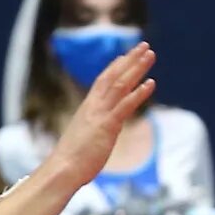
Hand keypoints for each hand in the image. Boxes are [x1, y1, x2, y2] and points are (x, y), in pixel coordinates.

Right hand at [48, 43, 155, 185]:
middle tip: (144, 45)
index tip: (125, 55)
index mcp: (88, 108)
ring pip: (120, 84)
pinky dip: (139, 93)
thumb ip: (92, 132)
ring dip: (137, 68)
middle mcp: (94, 106)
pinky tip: (151, 83)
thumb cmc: (71, 160)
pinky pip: (125, 105)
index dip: (115, 67)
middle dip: (130, 59)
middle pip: (114, 76)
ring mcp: (100, 114)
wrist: (62, 169)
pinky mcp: (107, 126)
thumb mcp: (84, 140)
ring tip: (151, 54)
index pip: (102, 81)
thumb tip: (95, 135)